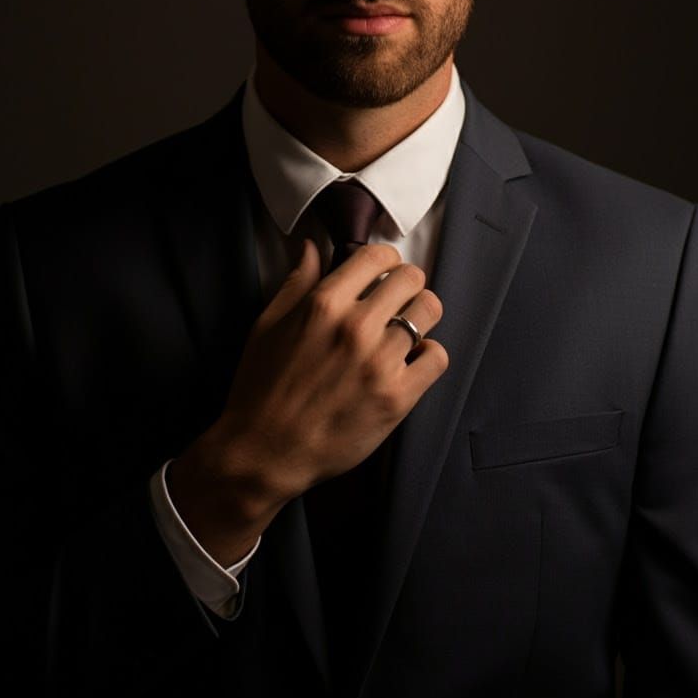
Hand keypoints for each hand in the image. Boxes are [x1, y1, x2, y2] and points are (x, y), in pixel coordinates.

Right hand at [168, 241, 447, 562]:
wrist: (265, 451)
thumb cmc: (261, 387)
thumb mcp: (268, 325)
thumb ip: (297, 282)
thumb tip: (313, 246)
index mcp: (323, 304)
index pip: (377, 257)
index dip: (385, 261)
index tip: (382, 273)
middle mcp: (355, 327)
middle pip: (412, 278)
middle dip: (406, 284)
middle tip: (397, 301)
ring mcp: (380, 362)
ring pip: (430, 311)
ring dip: (420, 316)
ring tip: (407, 329)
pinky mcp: (397, 397)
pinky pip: (437, 357)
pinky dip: (429, 355)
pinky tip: (411, 361)